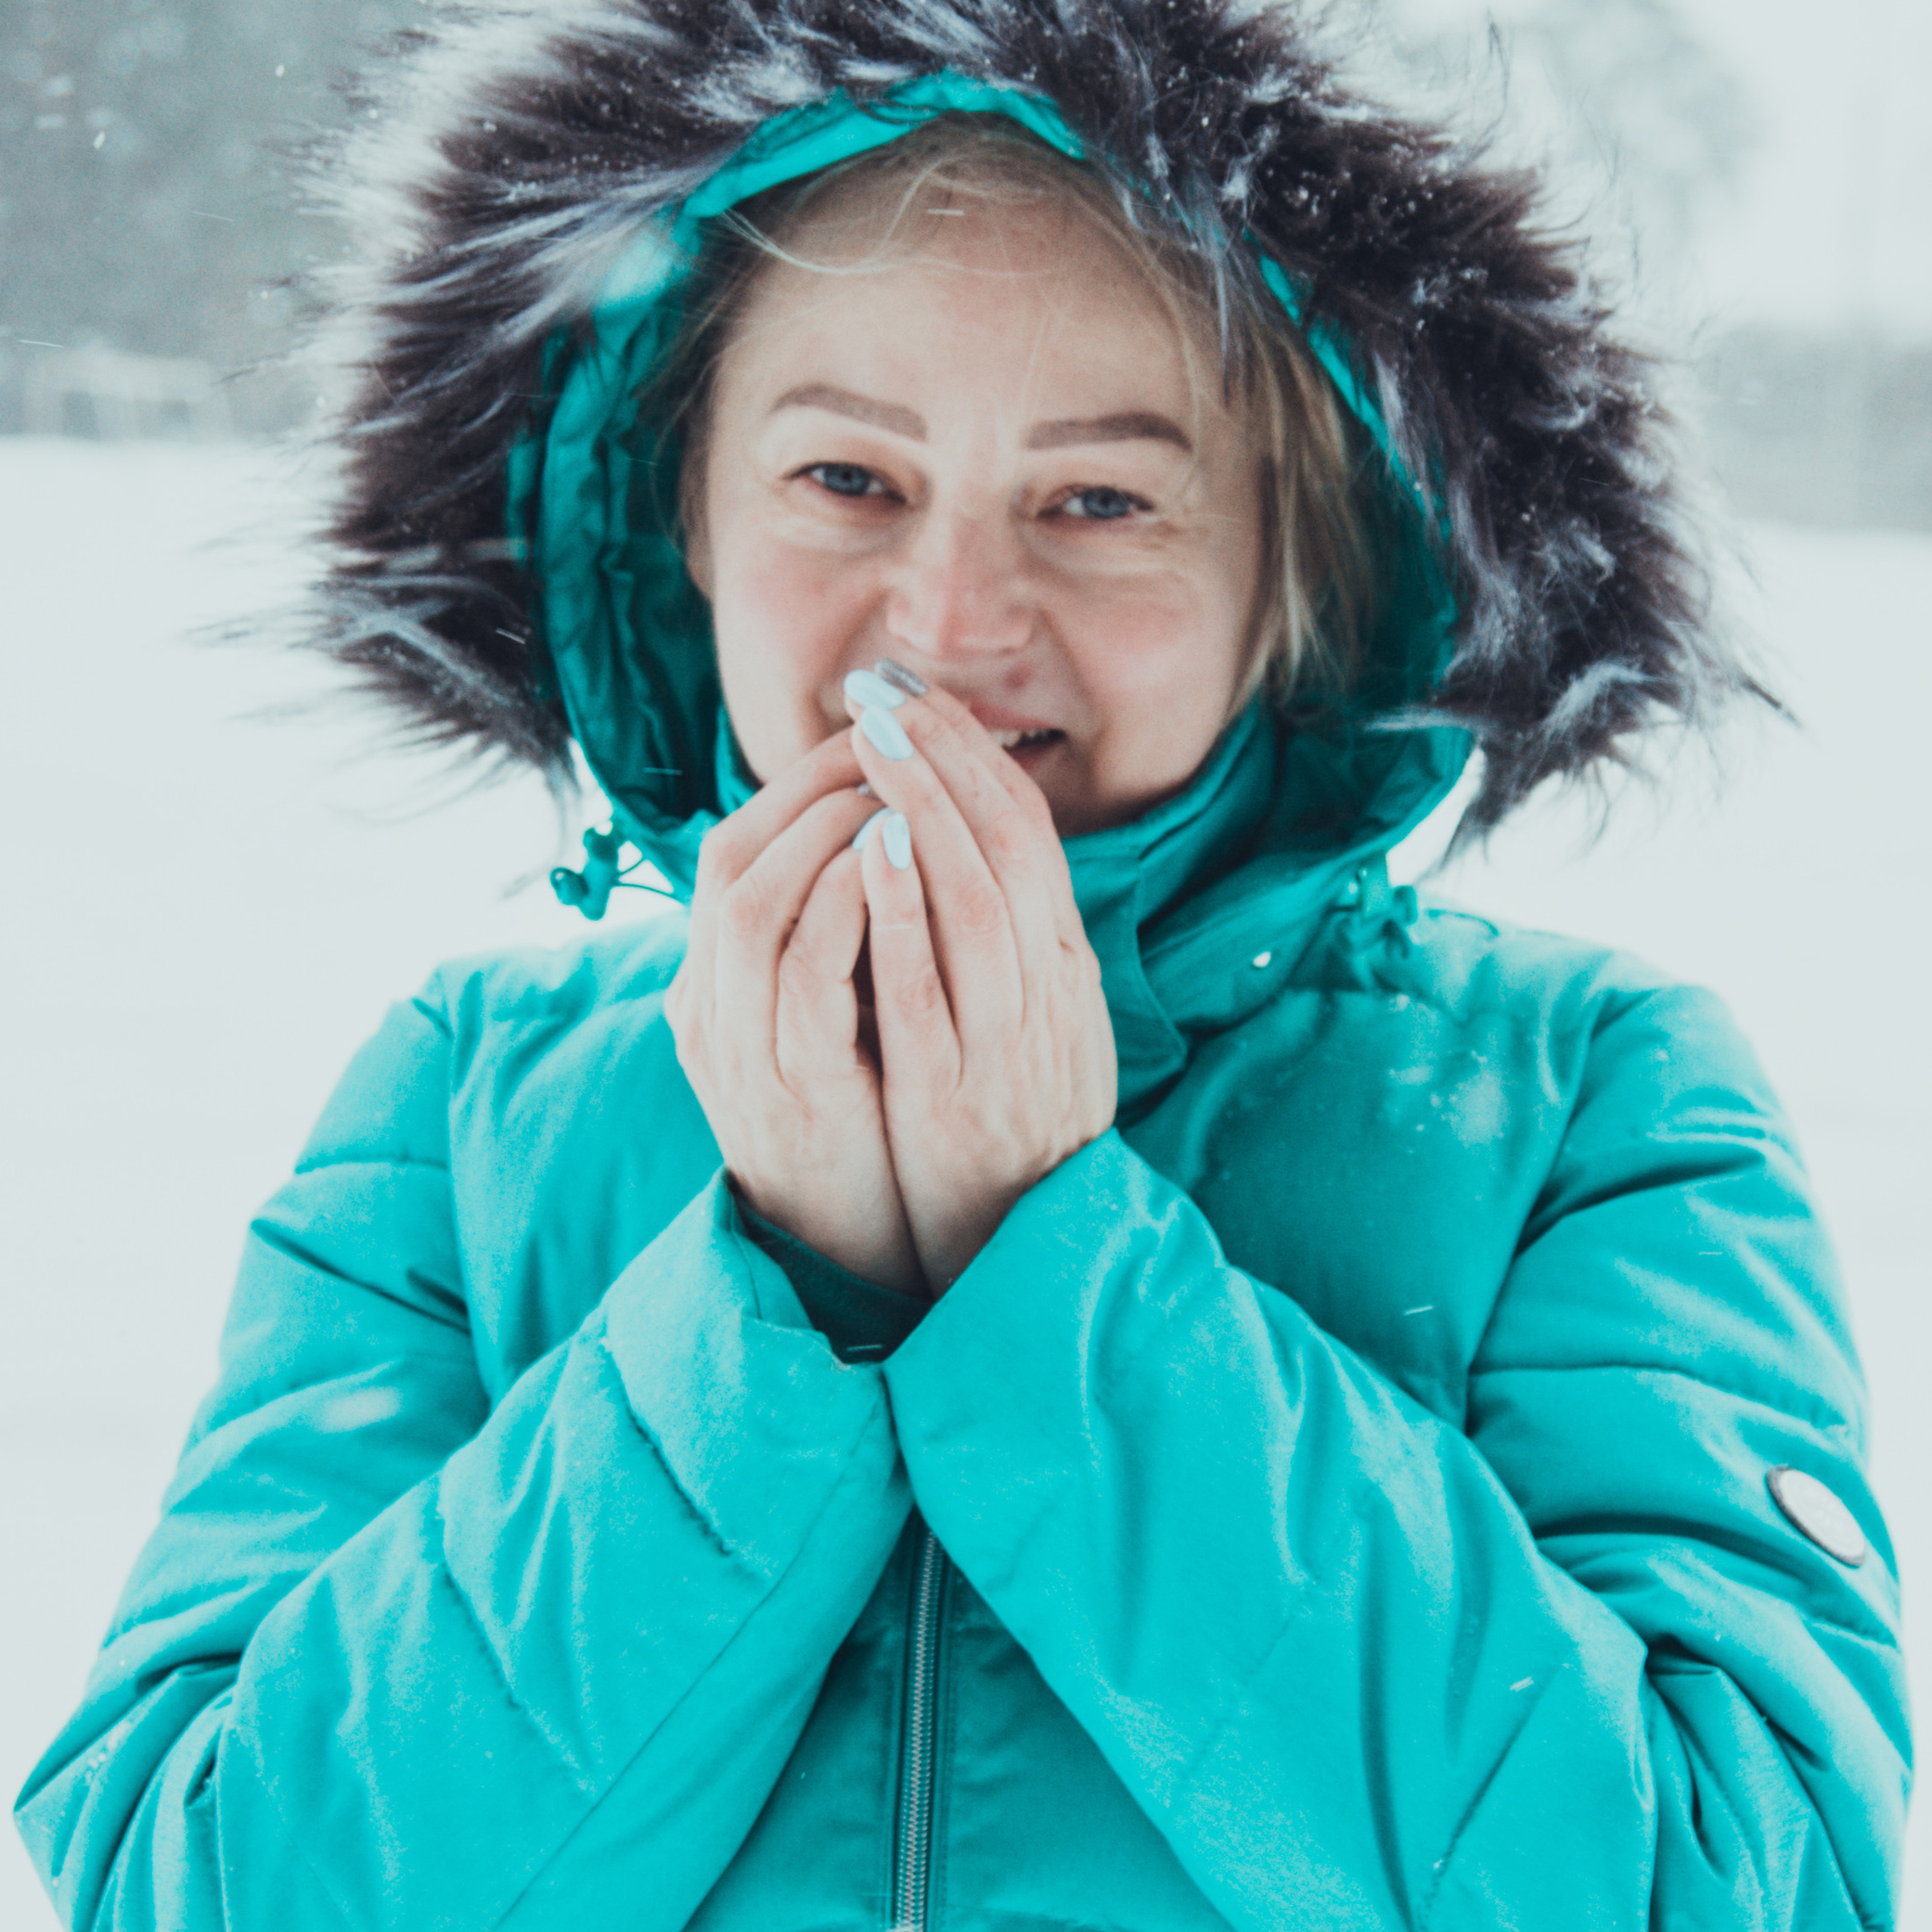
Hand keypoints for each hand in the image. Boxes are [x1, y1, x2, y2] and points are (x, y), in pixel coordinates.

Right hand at [666, 730, 924, 1297]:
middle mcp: (708, 1009)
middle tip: (881, 741)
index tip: (868, 739)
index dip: (796, 786)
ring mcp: (741, 1049)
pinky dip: (841, 906)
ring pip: (750, 904)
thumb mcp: (816, 1021)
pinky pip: (803, 973)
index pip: (731, 851)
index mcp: (711, 987)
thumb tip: (864, 843)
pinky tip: (888, 861)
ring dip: (821, 833)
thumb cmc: (845, 1122)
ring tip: (887, 787)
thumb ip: (820, 942)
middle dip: (806, 790)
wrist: (841, 1246)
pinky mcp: (793, 1086)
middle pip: (727, 859)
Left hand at [848, 679, 1117, 1291]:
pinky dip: (903, 913)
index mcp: (1063, 967)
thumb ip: (1013, 945)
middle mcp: (1047, 992)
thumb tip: (970, 853)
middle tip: (884, 687)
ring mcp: (1006, 1041)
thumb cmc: (1022, 1130)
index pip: (1026, 832)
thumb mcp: (1039, 1024)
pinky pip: (931, 988)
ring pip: (978, 899)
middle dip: (944, 756)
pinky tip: (868, 852)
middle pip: (1007, 847)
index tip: (914, 694)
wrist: (1037, 1244)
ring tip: (876, 738)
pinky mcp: (955, 1092)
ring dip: (925, 810)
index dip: (971, 753)